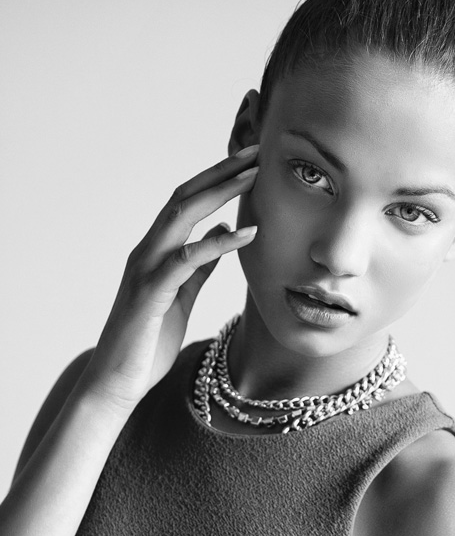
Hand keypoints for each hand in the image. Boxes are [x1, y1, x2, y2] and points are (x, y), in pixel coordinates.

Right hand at [82, 145, 258, 408]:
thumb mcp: (182, 296)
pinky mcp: (150, 293)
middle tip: (256, 152)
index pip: (187, 202)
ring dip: (219, 192)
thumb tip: (220, 231)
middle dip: (221, 172)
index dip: (217, 178)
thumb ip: (199, 265)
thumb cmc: (149, 341)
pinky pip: (186, 260)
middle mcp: (147, 252)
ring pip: (180, 217)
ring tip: (254, 176)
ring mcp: (145, 270)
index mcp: (156, 251)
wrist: (117, 383)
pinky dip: (217, 243)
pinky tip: (247, 233)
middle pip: (184, 197)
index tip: (250, 162)